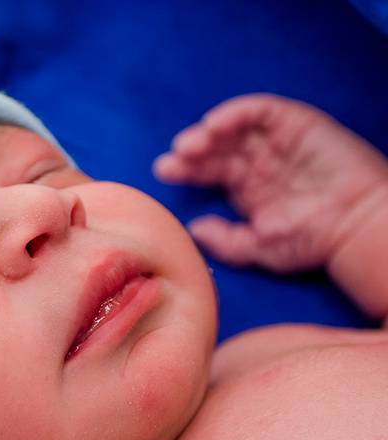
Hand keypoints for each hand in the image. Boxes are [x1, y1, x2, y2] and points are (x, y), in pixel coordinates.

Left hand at [154, 93, 387, 272]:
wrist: (356, 229)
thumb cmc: (312, 242)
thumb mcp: (258, 248)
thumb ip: (224, 240)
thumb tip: (193, 229)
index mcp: (247, 187)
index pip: (209, 171)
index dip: (186, 169)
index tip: (164, 172)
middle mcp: (259, 161)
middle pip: (215, 148)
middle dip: (191, 152)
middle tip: (173, 161)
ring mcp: (277, 141)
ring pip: (233, 127)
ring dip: (208, 131)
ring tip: (191, 145)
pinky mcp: (297, 124)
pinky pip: (260, 111)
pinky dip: (235, 113)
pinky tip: (215, 126)